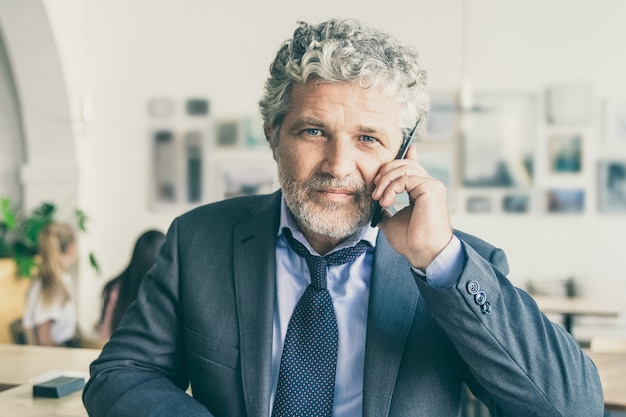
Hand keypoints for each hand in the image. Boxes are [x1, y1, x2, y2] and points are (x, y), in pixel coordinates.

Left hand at [372, 146, 452, 269]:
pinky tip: (385, 202)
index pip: (412, 167)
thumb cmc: (411, 241)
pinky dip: (391, 188)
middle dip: (385, 172)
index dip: (400, 159)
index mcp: (422, 191)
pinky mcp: (430, 188)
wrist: (423, 253)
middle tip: (374, 190)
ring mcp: (431, 185)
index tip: (382, 164)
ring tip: (378, 198)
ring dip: (385, 181)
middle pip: (405, 164)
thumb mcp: (392, 222)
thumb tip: (377, 207)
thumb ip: (387, 210)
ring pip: (404, 168)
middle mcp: (429, 185)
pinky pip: (405, 178)